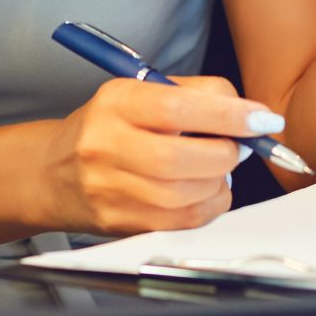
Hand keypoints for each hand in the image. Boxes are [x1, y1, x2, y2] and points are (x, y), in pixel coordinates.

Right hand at [37, 75, 284, 235]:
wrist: (52, 172)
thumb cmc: (111, 125)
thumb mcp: (143, 91)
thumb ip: (197, 94)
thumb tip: (250, 114)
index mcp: (116, 102)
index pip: (177, 108)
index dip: (228, 115)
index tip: (263, 119)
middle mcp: (106, 145)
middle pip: (182, 159)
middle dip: (227, 153)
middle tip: (240, 144)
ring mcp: (110, 190)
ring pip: (184, 195)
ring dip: (219, 180)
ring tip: (217, 164)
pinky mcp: (120, 224)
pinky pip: (181, 221)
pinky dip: (208, 205)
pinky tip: (205, 188)